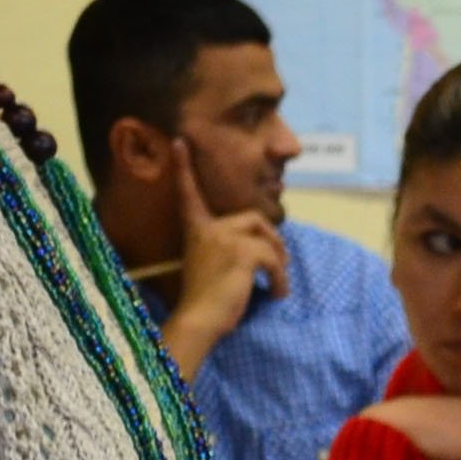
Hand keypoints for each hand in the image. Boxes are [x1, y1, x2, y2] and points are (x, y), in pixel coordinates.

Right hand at [160, 146, 289, 369]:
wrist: (199, 319)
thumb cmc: (204, 301)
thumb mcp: (212, 267)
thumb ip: (227, 251)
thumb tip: (267, 251)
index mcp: (196, 230)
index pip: (188, 194)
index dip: (184, 168)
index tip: (179, 140)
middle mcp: (209, 228)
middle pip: (254, 219)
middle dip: (272, 238)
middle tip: (281, 260)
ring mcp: (226, 238)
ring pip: (268, 242)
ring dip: (279, 265)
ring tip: (277, 286)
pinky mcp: (243, 252)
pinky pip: (274, 260)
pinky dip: (280, 279)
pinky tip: (276, 295)